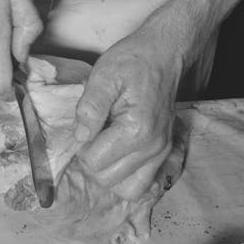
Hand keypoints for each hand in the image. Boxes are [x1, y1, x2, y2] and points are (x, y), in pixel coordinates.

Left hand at [72, 25, 184, 200]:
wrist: (163, 54)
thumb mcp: (104, 75)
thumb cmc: (133, 61)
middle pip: (108, 180)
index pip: (95, 162)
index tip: (88, 123)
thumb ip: (90, 108)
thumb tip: (79, 137)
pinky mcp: (164, 151)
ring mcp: (162, 152)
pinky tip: (119, 152)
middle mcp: (153, 148)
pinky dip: (127, 175)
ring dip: (110, 172)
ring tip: (106, 144)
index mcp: (136, 130)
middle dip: (94, 160)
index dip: (83, 145)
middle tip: (95, 132)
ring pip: (127, 189)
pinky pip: (143, 183)